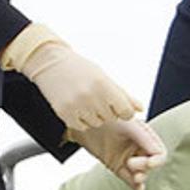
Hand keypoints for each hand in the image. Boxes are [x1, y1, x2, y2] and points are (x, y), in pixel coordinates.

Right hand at [2, 23, 141, 130]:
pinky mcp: (64, 114)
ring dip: (93, 115)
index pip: (126, 113)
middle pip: (111, 118)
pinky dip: (80, 119)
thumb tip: (140, 108)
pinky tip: (75, 105)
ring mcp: (76, 106)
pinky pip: (82, 126)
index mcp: (104, 86)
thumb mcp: (104, 77)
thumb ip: (124, 95)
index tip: (117, 105)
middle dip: (106, 110)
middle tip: (94, 96)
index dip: (123, 110)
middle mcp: (91, 97)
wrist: (49, 63)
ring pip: (97, 123)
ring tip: (84, 99)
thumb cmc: (79, 69)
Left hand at [66, 120, 165, 189]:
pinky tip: (139, 188)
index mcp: (144, 136)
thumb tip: (159, 154)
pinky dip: (135, 185)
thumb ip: (144, 137)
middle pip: (151, 164)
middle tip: (130, 163)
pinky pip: (129, 179)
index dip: (158, 160)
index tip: (150, 163)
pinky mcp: (117, 166)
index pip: (159, 152)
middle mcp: (138, 148)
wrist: (82, 121)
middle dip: (144, 167)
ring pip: (141, 173)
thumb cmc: (106, 117)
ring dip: (141, 177)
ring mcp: (128, 158)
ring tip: (136, 178)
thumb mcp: (128, 125)